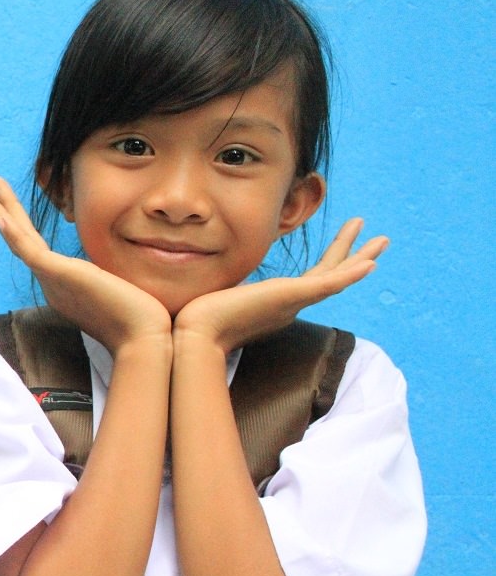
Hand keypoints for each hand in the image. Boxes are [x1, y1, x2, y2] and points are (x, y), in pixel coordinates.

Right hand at [0, 177, 171, 351]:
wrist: (143, 339)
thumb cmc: (140, 320)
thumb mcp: (120, 288)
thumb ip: (110, 277)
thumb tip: (122, 272)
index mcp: (63, 286)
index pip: (35, 249)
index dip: (19, 227)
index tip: (9, 211)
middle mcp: (52, 283)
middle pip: (20, 242)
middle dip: (2, 214)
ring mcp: (52, 280)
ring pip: (18, 241)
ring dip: (0, 214)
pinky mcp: (58, 275)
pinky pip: (29, 251)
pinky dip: (13, 232)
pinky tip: (1, 216)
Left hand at [174, 218, 388, 351]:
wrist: (194, 335)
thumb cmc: (197, 322)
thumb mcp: (217, 298)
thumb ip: (223, 292)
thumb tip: (208, 287)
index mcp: (276, 306)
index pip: (310, 282)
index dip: (329, 266)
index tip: (342, 253)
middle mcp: (290, 306)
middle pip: (330, 278)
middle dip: (354, 258)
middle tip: (378, 241)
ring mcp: (293, 302)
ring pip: (336, 277)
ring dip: (360, 258)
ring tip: (381, 239)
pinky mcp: (292, 297)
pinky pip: (330, 284)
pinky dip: (351, 274)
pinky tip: (371, 263)